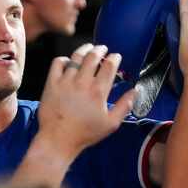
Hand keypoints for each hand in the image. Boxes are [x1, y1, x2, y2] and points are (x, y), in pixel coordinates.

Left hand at [36, 43, 134, 158]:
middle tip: (103, 48)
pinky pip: (57, 63)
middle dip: (100, 49)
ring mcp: (66, 82)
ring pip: (76, 57)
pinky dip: (64, 59)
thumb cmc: (85, 133)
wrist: (58, 139)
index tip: (116, 57)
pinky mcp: (52, 84)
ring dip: (84, 49)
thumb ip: (125, 106)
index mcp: (98, 92)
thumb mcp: (111, 124)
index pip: (109, 65)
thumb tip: (135, 91)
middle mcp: (82, 83)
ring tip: (88, 48)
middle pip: (93, 56)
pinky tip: (68, 61)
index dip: (114, 57)